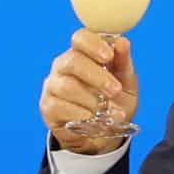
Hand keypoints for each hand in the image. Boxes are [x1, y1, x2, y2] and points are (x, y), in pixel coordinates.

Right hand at [40, 30, 139, 153]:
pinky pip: (61, 107)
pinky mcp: (47, 106)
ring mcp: (53, 86)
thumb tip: (123, 42)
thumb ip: (123, 63)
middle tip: (115, 90)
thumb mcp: (125, 83)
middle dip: (97, 76)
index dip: (93, 44)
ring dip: (91, 100)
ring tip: (105, 111)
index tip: (109, 56)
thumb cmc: (113, 103)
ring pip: (68, 86)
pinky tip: (91, 120)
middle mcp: (63, 66)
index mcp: (83, 53)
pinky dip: (80, 115)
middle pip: (73, 61)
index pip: (81, 38)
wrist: (103, 135)